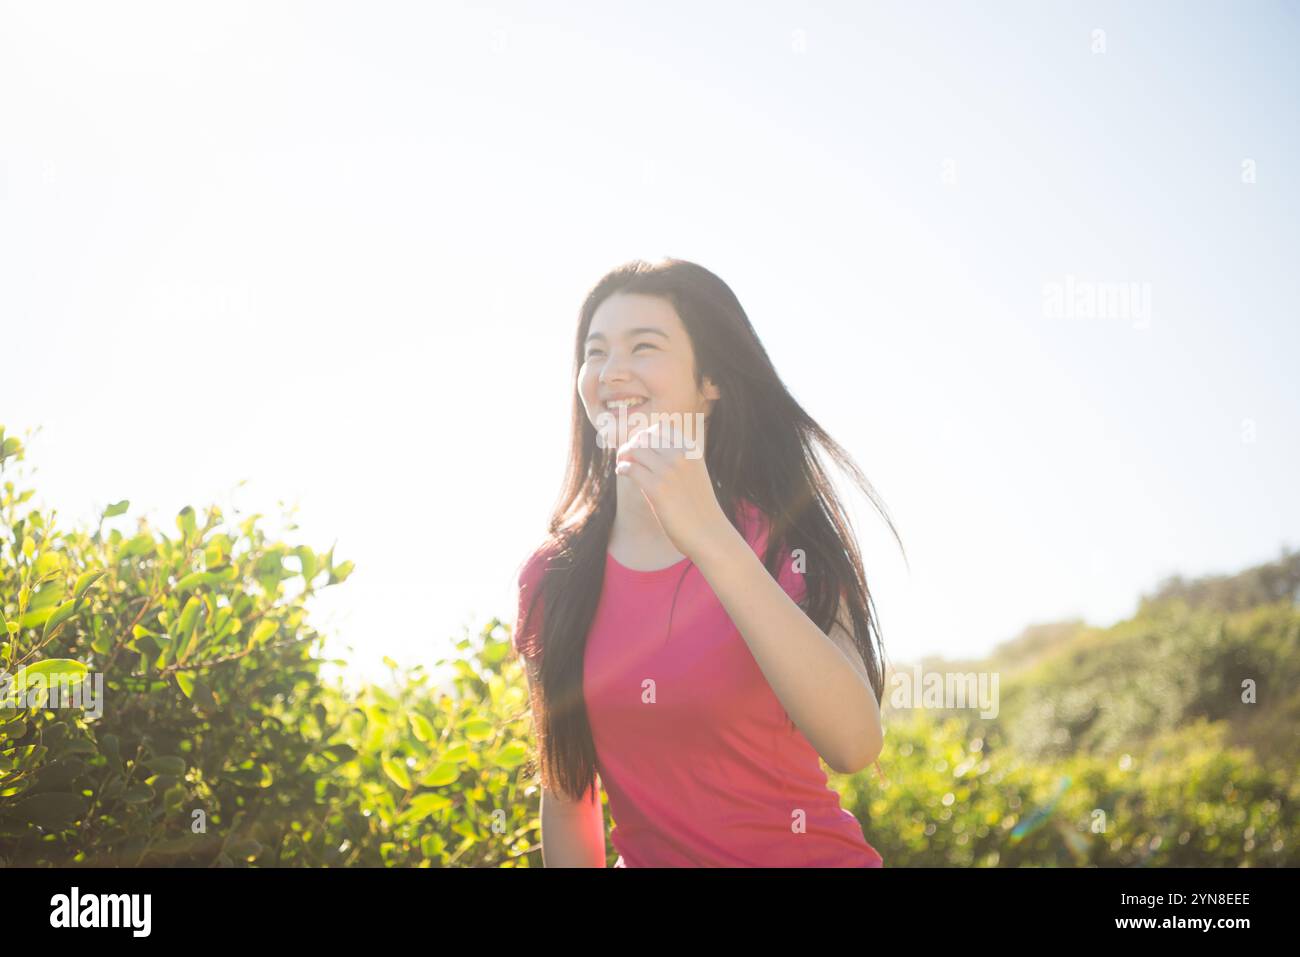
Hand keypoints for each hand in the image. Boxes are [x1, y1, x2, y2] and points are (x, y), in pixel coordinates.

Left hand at [614, 417, 731, 560]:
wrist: (709, 533)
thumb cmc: (699, 508)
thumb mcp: (694, 475)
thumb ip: (678, 461)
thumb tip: (647, 451)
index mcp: (691, 451)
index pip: (662, 428)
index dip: (645, 435)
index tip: (639, 446)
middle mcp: (681, 456)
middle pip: (645, 436)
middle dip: (632, 444)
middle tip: (626, 456)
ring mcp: (669, 471)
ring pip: (635, 449)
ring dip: (624, 454)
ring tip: (622, 464)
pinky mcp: (658, 488)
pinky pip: (630, 468)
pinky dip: (622, 468)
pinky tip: (621, 472)